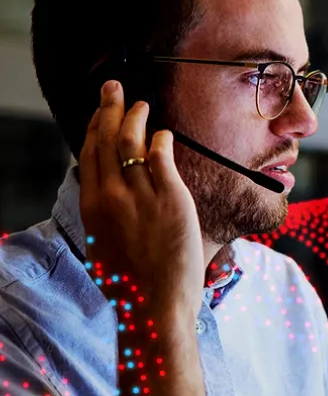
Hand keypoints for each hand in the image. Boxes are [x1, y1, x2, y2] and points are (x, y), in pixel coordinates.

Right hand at [78, 80, 204, 320]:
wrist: (153, 306)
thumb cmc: (131, 287)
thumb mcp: (104, 249)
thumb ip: (105, 219)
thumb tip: (109, 202)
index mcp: (92, 208)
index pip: (88, 155)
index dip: (94, 128)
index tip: (99, 114)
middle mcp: (111, 196)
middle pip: (105, 140)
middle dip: (108, 108)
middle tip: (112, 88)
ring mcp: (140, 195)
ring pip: (132, 142)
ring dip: (135, 117)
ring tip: (141, 104)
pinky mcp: (171, 198)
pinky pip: (163, 156)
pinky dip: (162, 139)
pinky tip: (165, 133)